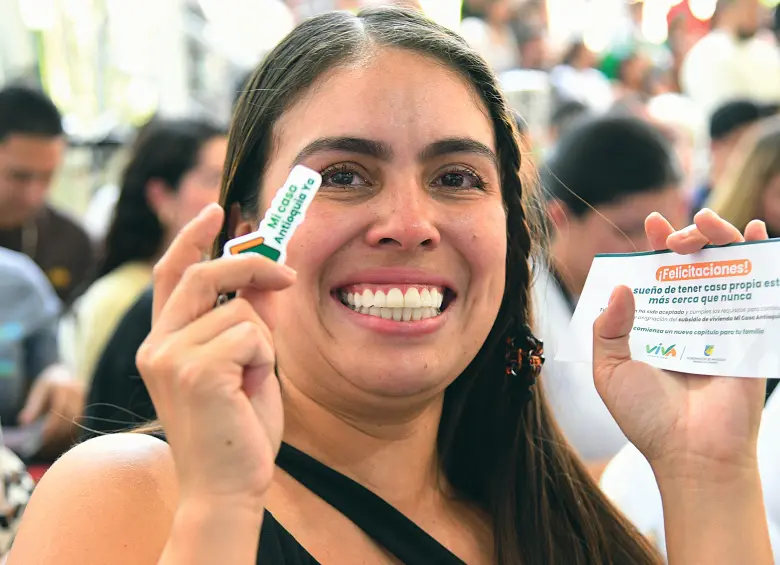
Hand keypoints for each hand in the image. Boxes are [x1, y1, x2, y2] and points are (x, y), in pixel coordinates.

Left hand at [18, 364, 83, 448]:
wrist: (67, 372)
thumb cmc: (49, 383)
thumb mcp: (39, 391)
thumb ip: (32, 407)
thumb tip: (24, 423)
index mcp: (63, 386)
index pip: (59, 409)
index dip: (52, 424)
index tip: (43, 435)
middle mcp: (77, 390)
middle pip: (70, 415)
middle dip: (59, 430)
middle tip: (47, 440)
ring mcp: (84, 397)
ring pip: (77, 419)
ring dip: (66, 431)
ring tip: (53, 439)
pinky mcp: (87, 403)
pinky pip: (81, 419)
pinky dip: (72, 428)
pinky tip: (62, 434)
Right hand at [136, 203, 294, 514]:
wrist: (229, 486)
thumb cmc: (238, 426)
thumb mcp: (246, 363)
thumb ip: (248, 317)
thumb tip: (266, 274)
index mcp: (163, 342)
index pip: (171, 275)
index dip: (192, 238)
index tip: (216, 209)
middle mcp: (156, 344)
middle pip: (205, 275)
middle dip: (253, 266)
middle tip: (288, 275)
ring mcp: (170, 356)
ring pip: (241, 310)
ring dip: (264, 342)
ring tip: (253, 382)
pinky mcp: (194, 369)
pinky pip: (251, 334)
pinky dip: (265, 359)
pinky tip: (251, 391)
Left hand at [593, 209, 767, 480]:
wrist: (692, 453)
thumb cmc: (646, 416)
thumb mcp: (611, 370)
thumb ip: (608, 329)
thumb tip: (620, 286)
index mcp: (654, 325)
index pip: (655, 276)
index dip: (654, 247)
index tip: (653, 222)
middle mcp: (688, 320)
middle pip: (691, 266)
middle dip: (686, 238)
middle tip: (677, 238)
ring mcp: (721, 325)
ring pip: (725, 270)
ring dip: (721, 237)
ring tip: (708, 222)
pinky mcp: (751, 335)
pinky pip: (761, 291)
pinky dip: (764, 258)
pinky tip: (760, 232)